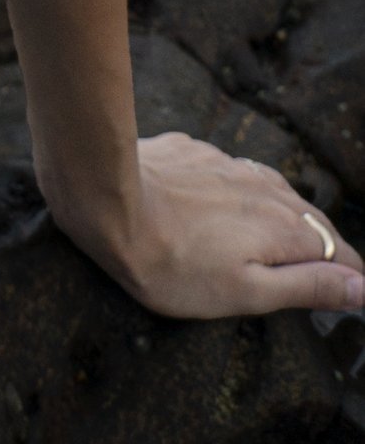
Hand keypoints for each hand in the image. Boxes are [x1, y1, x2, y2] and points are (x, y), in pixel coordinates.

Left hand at [86, 132, 362, 319]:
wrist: (104, 199)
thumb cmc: (172, 263)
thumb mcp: (245, 293)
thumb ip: (307, 286)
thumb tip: (362, 289)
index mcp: (282, 228)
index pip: (335, 250)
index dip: (349, 274)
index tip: (354, 291)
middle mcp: (262, 188)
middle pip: (308, 218)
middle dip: (322, 244)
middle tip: (328, 269)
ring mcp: (225, 163)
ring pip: (272, 188)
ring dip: (285, 212)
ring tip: (287, 232)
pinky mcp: (192, 150)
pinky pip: (231, 169)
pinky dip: (243, 188)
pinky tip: (230, 197)